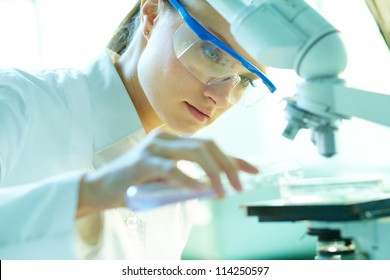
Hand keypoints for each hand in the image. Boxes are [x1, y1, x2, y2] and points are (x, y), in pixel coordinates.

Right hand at [77, 129, 257, 216]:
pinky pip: (171, 168)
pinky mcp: (142, 162)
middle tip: (239, 186)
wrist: (101, 188)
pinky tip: (200, 190)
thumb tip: (216, 186)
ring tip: (222, 191)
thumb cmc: (136, 184)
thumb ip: (189, 178)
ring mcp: (153, 147)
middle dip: (229, 165)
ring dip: (213, 173)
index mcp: (173, 140)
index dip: (235, 157)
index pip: (211, 144)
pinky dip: (188, 179)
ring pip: (194, 152)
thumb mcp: (168, 179)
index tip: (254, 171)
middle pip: (207, 146)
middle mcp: (165, 138)